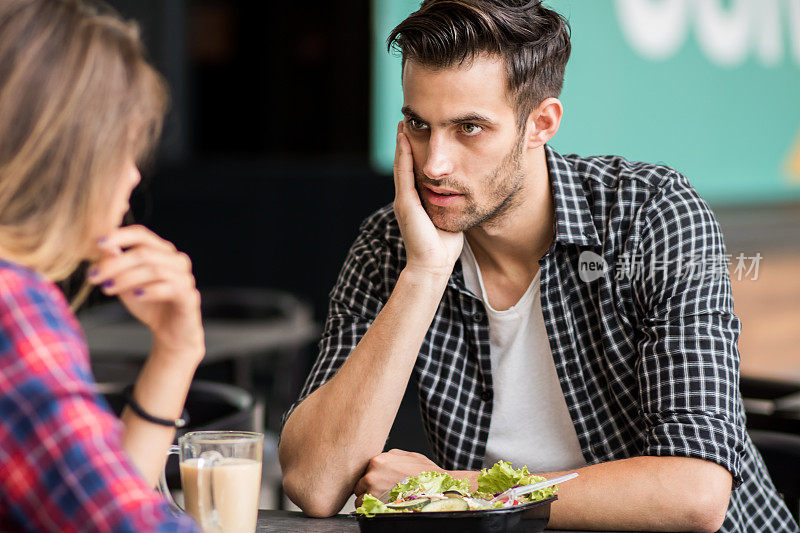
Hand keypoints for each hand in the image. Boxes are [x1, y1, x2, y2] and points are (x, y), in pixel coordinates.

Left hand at [88, 225, 203, 363]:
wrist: (170, 332)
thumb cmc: (148, 304)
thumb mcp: (125, 283)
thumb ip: (116, 265)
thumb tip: (103, 247)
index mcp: (162, 251)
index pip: (141, 234)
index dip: (119, 236)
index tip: (96, 244)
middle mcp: (177, 260)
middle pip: (144, 252)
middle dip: (115, 263)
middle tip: (93, 275)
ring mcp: (185, 277)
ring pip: (155, 270)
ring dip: (127, 278)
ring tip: (107, 289)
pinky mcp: (189, 296)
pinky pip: (170, 288)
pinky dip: (150, 291)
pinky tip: (136, 296)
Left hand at [353, 449, 443, 506]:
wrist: (437, 488)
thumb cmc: (425, 473)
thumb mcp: (409, 455)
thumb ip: (392, 455)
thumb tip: (384, 457)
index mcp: (378, 461)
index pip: (365, 470)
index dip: (373, 477)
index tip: (380, 482)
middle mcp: (372, 475)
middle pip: (360, 484)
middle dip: (368, 489)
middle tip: (383, 492)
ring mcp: (373, 491)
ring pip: (360, 498)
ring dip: (369, 500)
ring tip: (385, 501)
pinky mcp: (377, 506)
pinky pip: (366, 510)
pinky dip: (373, 510)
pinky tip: (384, 507)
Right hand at [393, 121, 463, 277]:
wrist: (433, 264)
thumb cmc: (443, 246)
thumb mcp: (448, 216)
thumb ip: (451, 203)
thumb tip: (464, 191)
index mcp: (416, 201)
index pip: (413, 170)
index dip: (414, 152)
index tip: (419, 133)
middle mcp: (407, 198)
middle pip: (404, 163)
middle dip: (405, 142)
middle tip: (407, 121)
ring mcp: (404, 199)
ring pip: (401, 164)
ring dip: (402, 143)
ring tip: (403, 124)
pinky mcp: (405, 202)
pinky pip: (403, 173)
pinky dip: (403, 155)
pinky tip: (405, 140)